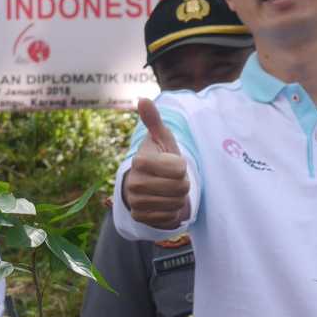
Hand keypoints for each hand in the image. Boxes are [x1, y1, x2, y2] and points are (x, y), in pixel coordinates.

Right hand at [123, 98, 189, 229]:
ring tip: (168, 190)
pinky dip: (171, 212)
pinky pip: (169, 217)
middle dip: (182, 183)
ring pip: (176, 204)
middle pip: (180, 187)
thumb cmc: (159, 158)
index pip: (179, 169)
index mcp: (140, 161)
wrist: (144, 183)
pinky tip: (163, 203)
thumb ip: (154, 120)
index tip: (171, 163)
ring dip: (178, 198)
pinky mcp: (139, 216)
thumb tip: (143, 99)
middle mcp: (134, 182)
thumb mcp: (161, 139)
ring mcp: (135, 201)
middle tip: (171, 179)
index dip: (181, 166)